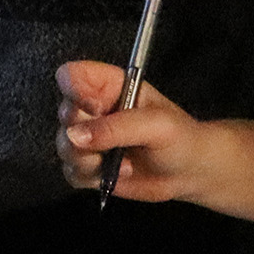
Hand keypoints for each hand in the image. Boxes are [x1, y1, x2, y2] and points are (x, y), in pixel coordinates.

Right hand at [54, 60, 209, 201]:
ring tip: (122, 161)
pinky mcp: (88, 165)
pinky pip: (71, 172)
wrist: (189, 172)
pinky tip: (117, 173)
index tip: (94, 109)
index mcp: (109, 86)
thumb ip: (116, 127)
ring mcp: (89, 138)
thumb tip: (76, 136)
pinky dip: (92, 178)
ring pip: (65, 147)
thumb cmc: (180, 138)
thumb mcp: (156, 125)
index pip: (72, 75)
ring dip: (90, 160)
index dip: (74, 91)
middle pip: (64, 114)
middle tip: (112, 140)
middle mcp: (94, 109)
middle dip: (84, 133)